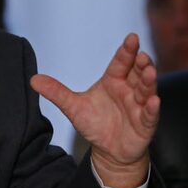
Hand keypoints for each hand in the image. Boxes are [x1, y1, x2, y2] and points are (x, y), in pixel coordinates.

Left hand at [30, 33, 158, 187]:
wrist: (107, 149)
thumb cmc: (94, 123)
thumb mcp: (73, 107)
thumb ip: (57, 92)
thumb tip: (33, 79)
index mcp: (113, 81)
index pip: (120, 63)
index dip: (126, 51)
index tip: (131, 38)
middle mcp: (129, 90)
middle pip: (137, 73)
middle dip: (141, 63)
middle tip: (142, 54)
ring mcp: (139, 106)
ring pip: (146, 90)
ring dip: (149, 81)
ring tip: (150, 71)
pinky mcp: (145, 124)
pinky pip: (150, 115)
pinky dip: (153, 108)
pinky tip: (154, 101)